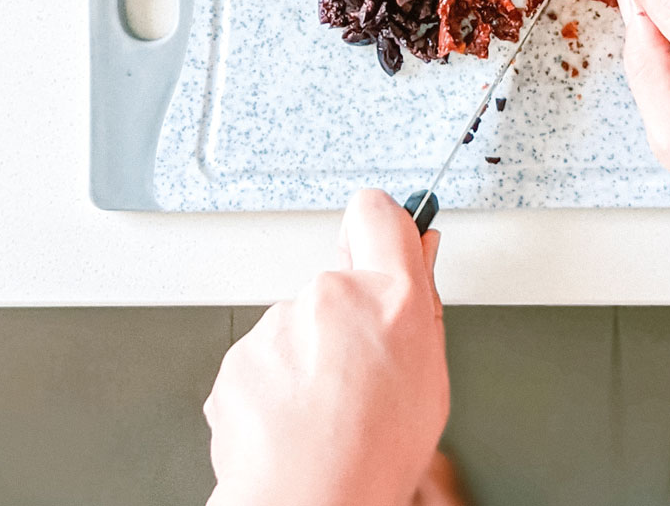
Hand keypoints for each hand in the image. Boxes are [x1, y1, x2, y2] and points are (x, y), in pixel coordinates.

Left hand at [204, 189, 447, 505]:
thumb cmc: (372, 458)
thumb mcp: (430, 377)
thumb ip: (422, 303)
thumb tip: (421, 251)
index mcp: (391, 297)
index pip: (378, 212)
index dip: (380, 226)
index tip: (384, 241)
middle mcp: (332, 296)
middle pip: (338, 281)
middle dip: (345, 315)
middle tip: (357, 372)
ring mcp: (279, 323)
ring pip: (297, 323)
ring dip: (307, 354)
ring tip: (324, 410)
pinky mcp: (239, 355)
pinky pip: (263, 357)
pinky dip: (274, 383)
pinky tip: (293, 420)